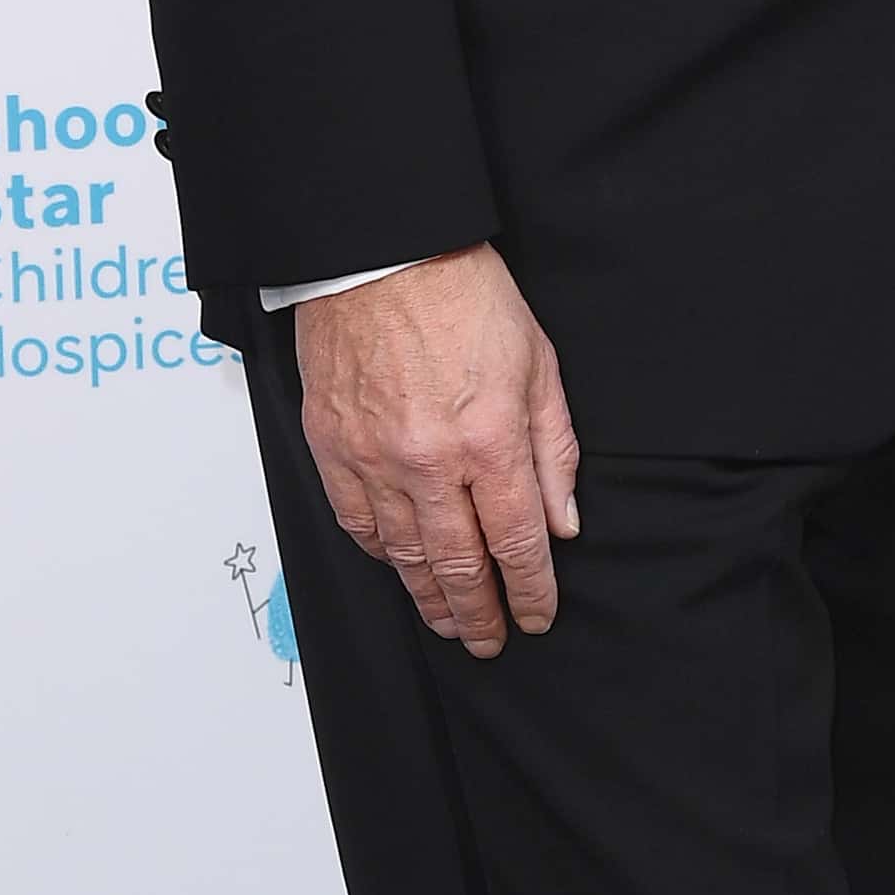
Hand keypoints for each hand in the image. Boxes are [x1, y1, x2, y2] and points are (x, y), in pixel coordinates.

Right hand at [297, 245, 578, 653]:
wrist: (381, 252)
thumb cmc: (464, 294)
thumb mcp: (539, 364)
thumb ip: (554, 451)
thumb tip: (562, 523)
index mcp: (489, 441)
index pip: (516, 544)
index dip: (531, 592)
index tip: (538, 617)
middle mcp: (428, 462)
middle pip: (458, 566)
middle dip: (480, 614)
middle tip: (491, 641)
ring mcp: (373, 458)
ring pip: (403, 555)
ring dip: (429, 598)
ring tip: (449, 621)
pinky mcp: (332, 446)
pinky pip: (356, 522)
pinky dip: (380, 554)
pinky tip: (399, 568)